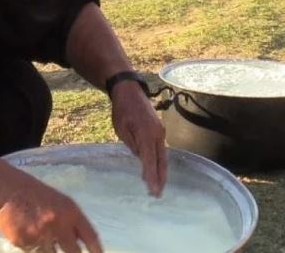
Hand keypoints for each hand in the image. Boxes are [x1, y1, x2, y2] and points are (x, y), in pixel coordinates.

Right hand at [0, 168, 102, 252]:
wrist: (5, 190)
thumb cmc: (33, 195)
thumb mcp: (57, 202)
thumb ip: (70, 222)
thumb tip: (79, 245)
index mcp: (70, 210)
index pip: (90, 236)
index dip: (97, 251)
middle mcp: (59, 222)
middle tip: (68, 250)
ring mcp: (42, 234)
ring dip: (48, 250)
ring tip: (38, 231)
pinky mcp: (26, 242)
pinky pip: (33, 252)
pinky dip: (31, 247)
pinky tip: (25, 232)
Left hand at [110, 80, 166, 196]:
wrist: (130, 91)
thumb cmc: (122, 110)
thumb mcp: (121, 129)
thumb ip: (132, 145)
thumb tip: (141, 158)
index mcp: (147, 134)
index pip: (150, 160)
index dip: (151, 177)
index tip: (153, 191)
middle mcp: (158, 134)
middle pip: (161, 161)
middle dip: (160, 178)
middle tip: (157, 194)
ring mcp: (161, 131)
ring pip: (163, 155)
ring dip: (161, 171)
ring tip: (158, 186)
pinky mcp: (159, 129)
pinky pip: (161, 149)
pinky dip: (159, 160)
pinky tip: (156, 168)